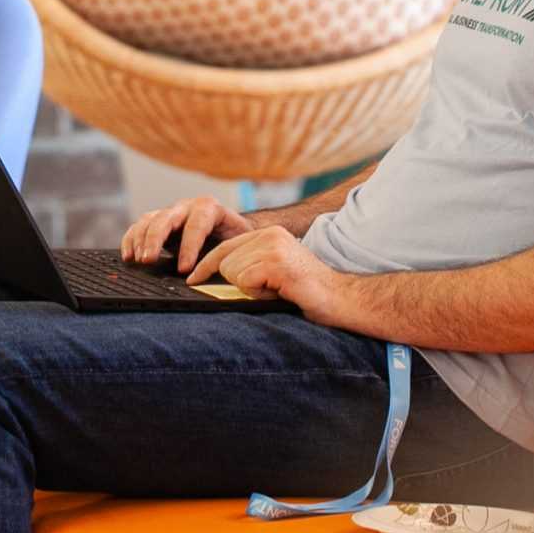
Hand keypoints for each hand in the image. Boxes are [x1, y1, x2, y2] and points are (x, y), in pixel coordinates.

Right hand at [121, 194, 251, 274]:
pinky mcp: (158, 221)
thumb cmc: (234, 238)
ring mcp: (171, 212)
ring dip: (141, 240)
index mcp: (210, 209)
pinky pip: (140, 226)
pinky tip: (128, 256)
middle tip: (149, 261)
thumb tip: (216, 276)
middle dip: (156, 239)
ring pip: (150, 220)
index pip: (196, 225)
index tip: (184, 269)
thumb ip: (226, 254)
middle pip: (166, 218)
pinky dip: (131, 240)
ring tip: (138, 260)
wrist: (231, 226)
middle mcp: (187, 207)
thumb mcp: (236, 243)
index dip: (189, 247)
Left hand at [190, 225, 347, 318]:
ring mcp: (274, 246)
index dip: (207, 264)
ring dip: (250, 290)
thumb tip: (219, 276)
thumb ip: (251, 266)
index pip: (226, 246)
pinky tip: (279, 292)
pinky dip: (258, 294)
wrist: (341, 298)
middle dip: (237, 283)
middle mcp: (271, 234)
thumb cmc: (308, 292)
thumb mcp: (274, 272)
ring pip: (233, 272)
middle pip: (225, 261)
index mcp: (270, 233)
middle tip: (268, 289)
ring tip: (276, 290)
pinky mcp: (276, 262)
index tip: (192, 278)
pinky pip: (245, 281)